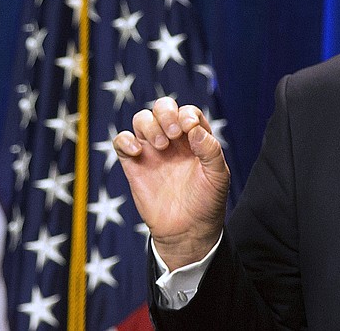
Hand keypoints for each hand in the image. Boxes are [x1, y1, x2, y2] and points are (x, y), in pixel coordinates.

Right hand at [113, 97, 229, 269]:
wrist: (188, 231)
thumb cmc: (207, 202)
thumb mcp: (218, 175)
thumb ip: (210, 149)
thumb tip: (193, 127)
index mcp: (195, 138)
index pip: (188, 112)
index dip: (186, 114)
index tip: (189, 129)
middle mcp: (173, 140)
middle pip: (162, 108)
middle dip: (166, 113)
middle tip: (173, 135)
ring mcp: (152, 151)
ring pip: (142, 120)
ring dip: (149, 126)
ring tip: (161, 147)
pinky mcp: (134, 164)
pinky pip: (121, 141)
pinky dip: (125, 140)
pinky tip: (138, 153)